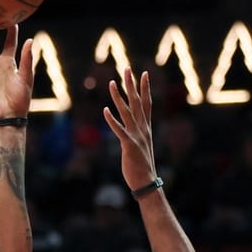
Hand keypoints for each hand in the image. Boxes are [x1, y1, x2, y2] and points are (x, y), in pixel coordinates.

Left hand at [103, 67, 156, 189]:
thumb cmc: (142, 166)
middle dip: (132, 85)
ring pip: (127, 112)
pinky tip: (105, 110)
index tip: (144, 73)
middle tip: (127, 68)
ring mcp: (136, 136)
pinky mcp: (129, 145)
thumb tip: (134, 129)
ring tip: (112, 83)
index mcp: (146, 128)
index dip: (145, 88)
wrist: (146, 182)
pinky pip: (119, 130)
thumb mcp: (141, 146)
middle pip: (137, 102)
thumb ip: (138, 135)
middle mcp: (143, 129)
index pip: (146, 103)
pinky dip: (112, 120)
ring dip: (119, 97)